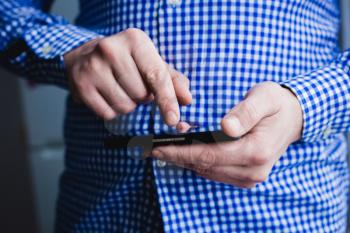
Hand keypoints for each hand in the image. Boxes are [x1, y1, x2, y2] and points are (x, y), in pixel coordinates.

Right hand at [64, 28, 191, 124]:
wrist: (84, 56)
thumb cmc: (126, 61)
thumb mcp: (150, 62)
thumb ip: (172, 79)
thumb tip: (187, 99)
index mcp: (134, 39)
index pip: (156, 75)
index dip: (167, 99)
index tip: (173, 118)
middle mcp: (111, 49)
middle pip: (141, 95)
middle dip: (143, 97)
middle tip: (133, 84)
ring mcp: (93, 67)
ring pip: (125, 106)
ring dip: (129, 105)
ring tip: (120, 89)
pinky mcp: (81, 85)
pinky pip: (108, 113)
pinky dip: (113, 110)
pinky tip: (108, 95)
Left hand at [150, 82, 302, 187]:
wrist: (293, 118)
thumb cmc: (276, 104)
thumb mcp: (264, 97)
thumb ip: (246, 112)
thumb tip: (227, 128)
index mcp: (257, 151)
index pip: (210, 155)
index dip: (180, 152)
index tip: (156, 147)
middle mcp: (253, 171)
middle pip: (205, 166)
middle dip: (176, 157)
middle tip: (150, 148)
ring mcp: (250, 177)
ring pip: (207, 171)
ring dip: (184, 160)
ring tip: (162, 147)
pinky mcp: (245, 177)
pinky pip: (214, 172)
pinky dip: (197, 162)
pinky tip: (184, 150)